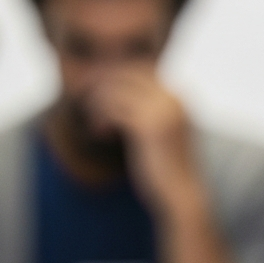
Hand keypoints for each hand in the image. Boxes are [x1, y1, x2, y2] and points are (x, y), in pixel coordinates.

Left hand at [87, 70, 205, 218]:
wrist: (182, 193)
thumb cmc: (169, 167)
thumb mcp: (161, 132)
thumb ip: (147, 110)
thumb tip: (119, 94)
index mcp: (179, 95)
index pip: (141, 69)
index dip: (116, 74)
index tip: (96, 84)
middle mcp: (173, 97)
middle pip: (127, 73)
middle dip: (102, 81)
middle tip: (81, 93)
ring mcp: (161, 109)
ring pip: (116, 91)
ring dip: (99, 104)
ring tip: (93, 121)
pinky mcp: (147, 126)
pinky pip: (113, 111)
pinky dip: (101, 119)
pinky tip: (98, 133)